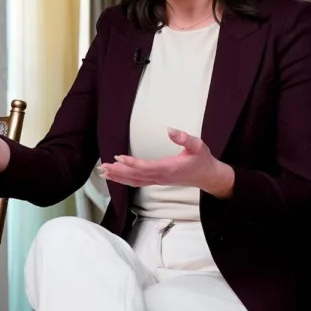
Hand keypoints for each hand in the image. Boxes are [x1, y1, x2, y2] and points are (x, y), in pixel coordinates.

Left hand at [100, 128, 234, 197]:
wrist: (208, 176)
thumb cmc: (202, 160)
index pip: (146, 167)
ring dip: (119, 177)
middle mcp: (161, 177)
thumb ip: (184, 138)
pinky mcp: (158, 180)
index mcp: (169, 168)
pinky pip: (138, 182)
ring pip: (135, 181)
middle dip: (118, 172)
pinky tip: (116, 177)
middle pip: (135, 176)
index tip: (118, 158)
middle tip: (103, 167)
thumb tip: (169, 129)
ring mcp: (158, 180)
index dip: (131, 163)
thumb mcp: (198, 145)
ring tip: (104, 172)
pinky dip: (125, 180)